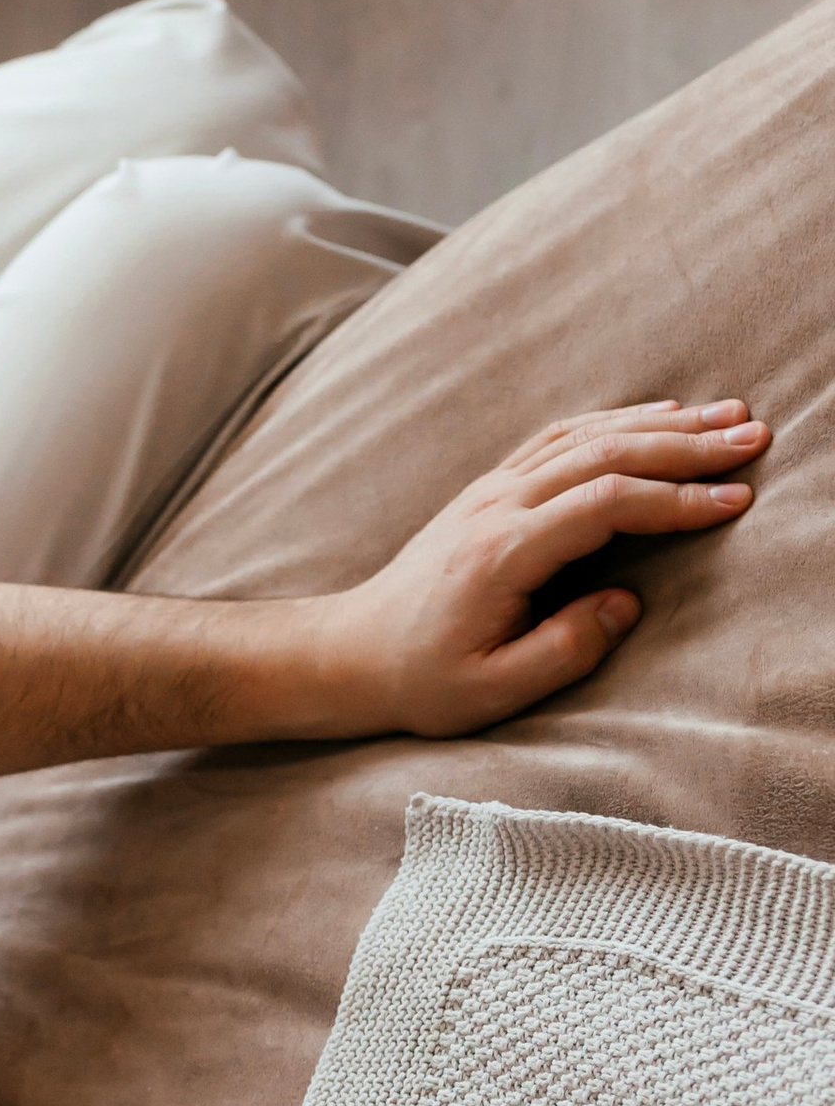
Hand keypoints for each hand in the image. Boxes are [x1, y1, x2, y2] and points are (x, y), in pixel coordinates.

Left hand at [304, 400, 767, 739]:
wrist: (352, 652)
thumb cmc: (423, 680)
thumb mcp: (493, 689)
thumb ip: (565, 649)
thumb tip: (627, 602)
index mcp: (502, 552)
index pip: (604, 504)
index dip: (674, 498)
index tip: (735, 499)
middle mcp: (496, 505)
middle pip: (603, 454)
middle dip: (685, 445)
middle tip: (753, 438)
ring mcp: (490, 490)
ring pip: (584, 436)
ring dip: (659, 423)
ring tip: (725, 417)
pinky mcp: (490, 490)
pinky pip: (560, 439)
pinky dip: (615, 422)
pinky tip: (658, 416)